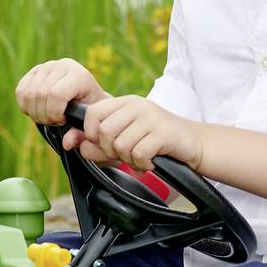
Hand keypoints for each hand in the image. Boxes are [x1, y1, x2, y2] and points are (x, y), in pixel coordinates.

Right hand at [15, 58, 106, 130]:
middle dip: (44, 116)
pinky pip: (20, 91)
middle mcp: (62, 66)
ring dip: (35, 112)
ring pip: (28, 94)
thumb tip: (66, 143)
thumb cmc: (90, 109)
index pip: (55, 94)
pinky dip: (25, 106)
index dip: (54, 113)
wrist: (86, 95)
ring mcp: (47, 66)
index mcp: (78, 75)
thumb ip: (80, 134)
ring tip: (47, 117)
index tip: (62, 121)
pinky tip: (38, 110)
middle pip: (40, 95)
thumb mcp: (90, 121)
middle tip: (53, 122)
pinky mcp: (35, 71)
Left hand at [75, 93, 204, 172]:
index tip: (102, 145)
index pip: (93, 113)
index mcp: (124, 103)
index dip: (90, 134)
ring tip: (139, 158)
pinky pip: (139, 153)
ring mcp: (151, 117)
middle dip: (110, 151)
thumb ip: (96, 142)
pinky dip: (142, 164)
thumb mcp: (123, 139)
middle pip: (104, 131)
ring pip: (121, 144)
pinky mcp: (163, 132)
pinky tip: (150, 162)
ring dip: (128, 159)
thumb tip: (73, 145)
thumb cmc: (154, 142)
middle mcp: (136, 105)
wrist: (192, 143)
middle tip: (124, 156)